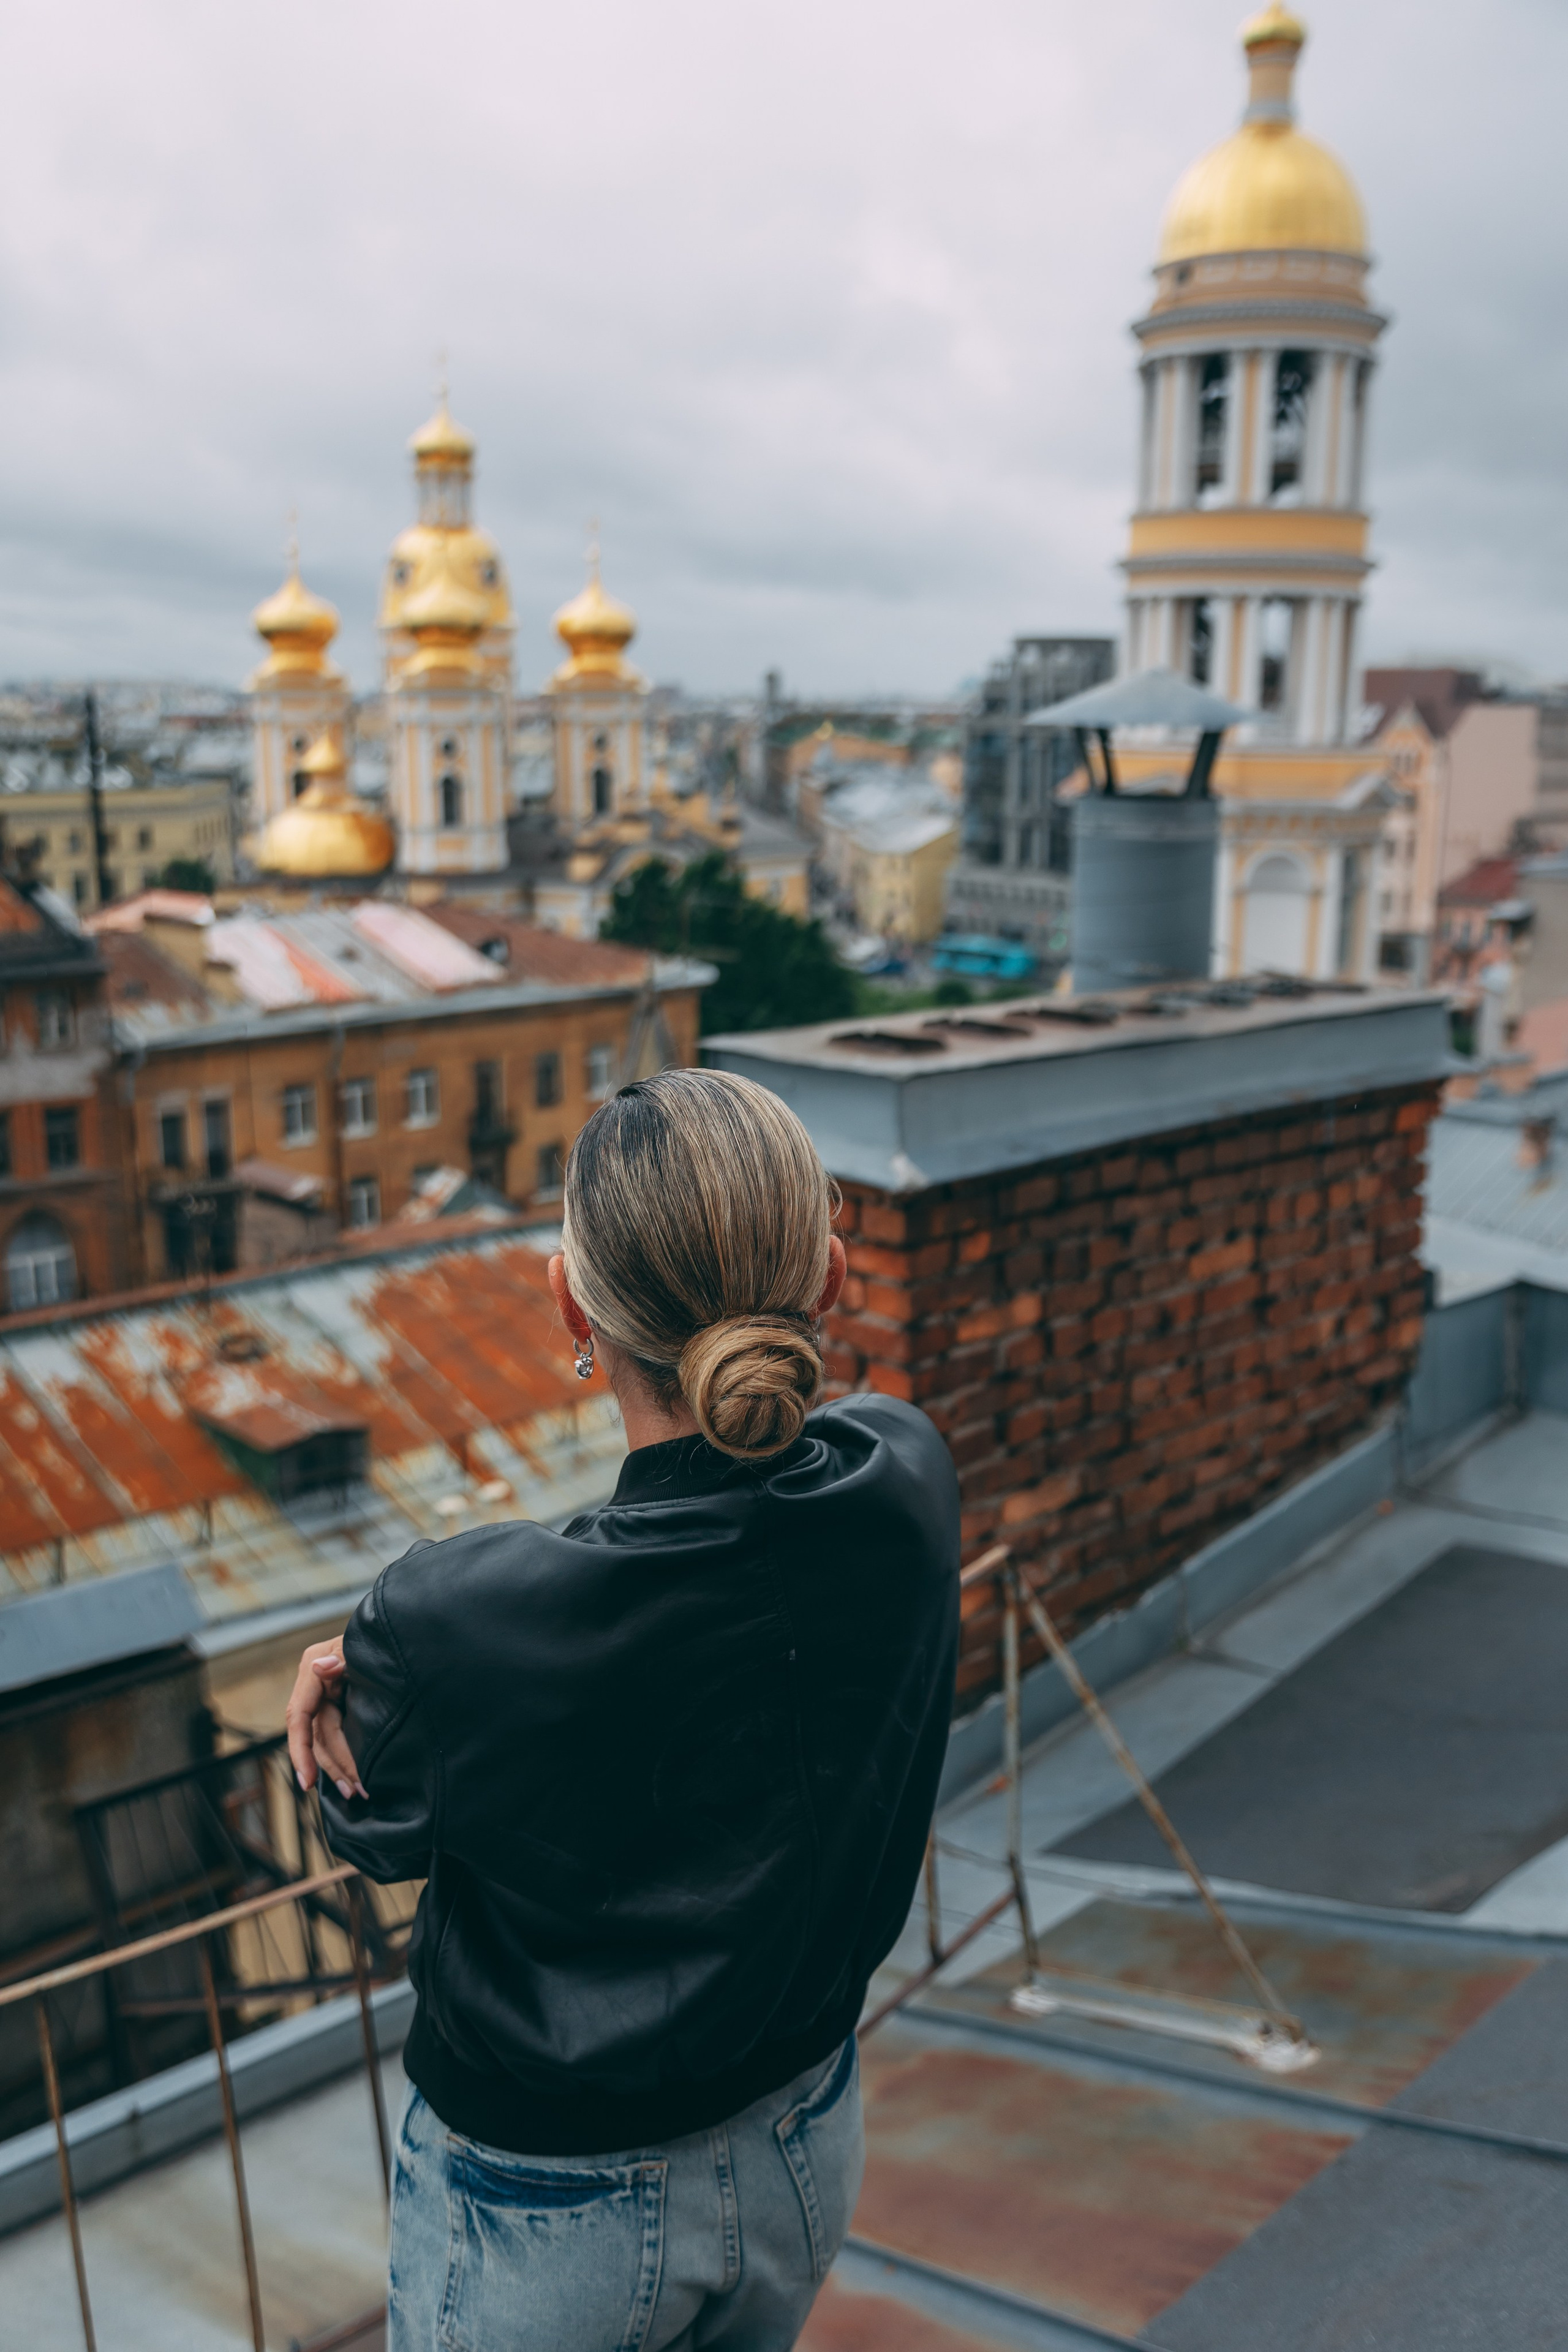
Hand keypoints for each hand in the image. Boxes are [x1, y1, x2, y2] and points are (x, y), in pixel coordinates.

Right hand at [285, 1637, 366, 1801]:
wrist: (398, 1632)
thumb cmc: (381, 1636)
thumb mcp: (360, 1644)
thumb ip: (342, 1657)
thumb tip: (322, 1667)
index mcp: (313, 1667)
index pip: (300, 1716)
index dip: (301, 1750)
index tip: (307, 1782)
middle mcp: (314, 1684)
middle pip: (317, 1735)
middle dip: (336, 1765)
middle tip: (358, 1791)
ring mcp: (325, 1697)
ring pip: (325, 1742)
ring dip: (339, 1769)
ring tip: (357, 1792)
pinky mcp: (340, 1707)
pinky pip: (335, 1739)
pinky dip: (343, 1759)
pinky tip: (351, 1779)